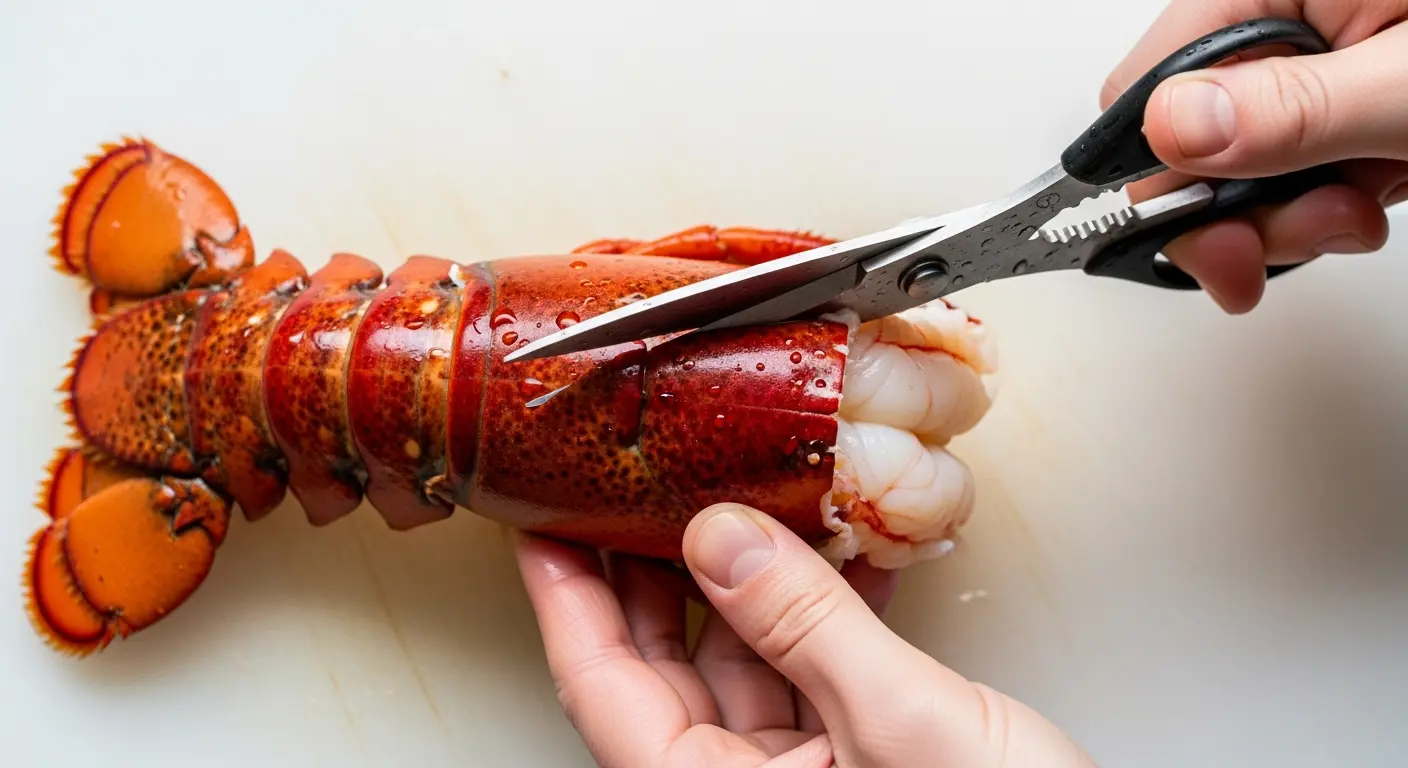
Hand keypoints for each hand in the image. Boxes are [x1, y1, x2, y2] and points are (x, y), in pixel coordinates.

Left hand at [514, 503, 1095, 766]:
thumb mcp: (901, 724)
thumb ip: (804, 626)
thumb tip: (720, 540)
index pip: (603, 689)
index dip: (565, 600)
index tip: (537, 529)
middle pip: (663, 672)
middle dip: (649, 574)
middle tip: (629, 491)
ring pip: (743, 664)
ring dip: (749, 581)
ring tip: (736, 500)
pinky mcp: (861, 764)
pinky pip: (815, 675)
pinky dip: (825, 612)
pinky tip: (842, 556)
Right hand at [1102, 2, 1407, 313]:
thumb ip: (1292, 109)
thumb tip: (1170, 129)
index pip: (1145, 87)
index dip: (1157, 174)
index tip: (1202, 236)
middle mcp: (1273, 21)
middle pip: (1179, 142)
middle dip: (1235, 211)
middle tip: (1297, 237)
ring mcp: (1302, 64)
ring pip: (1232, 173)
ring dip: (1289, 218)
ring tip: (1356, 214)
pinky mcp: (1330, 100)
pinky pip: (1284, 174)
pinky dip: (1323, 205)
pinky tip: (1370, 192)